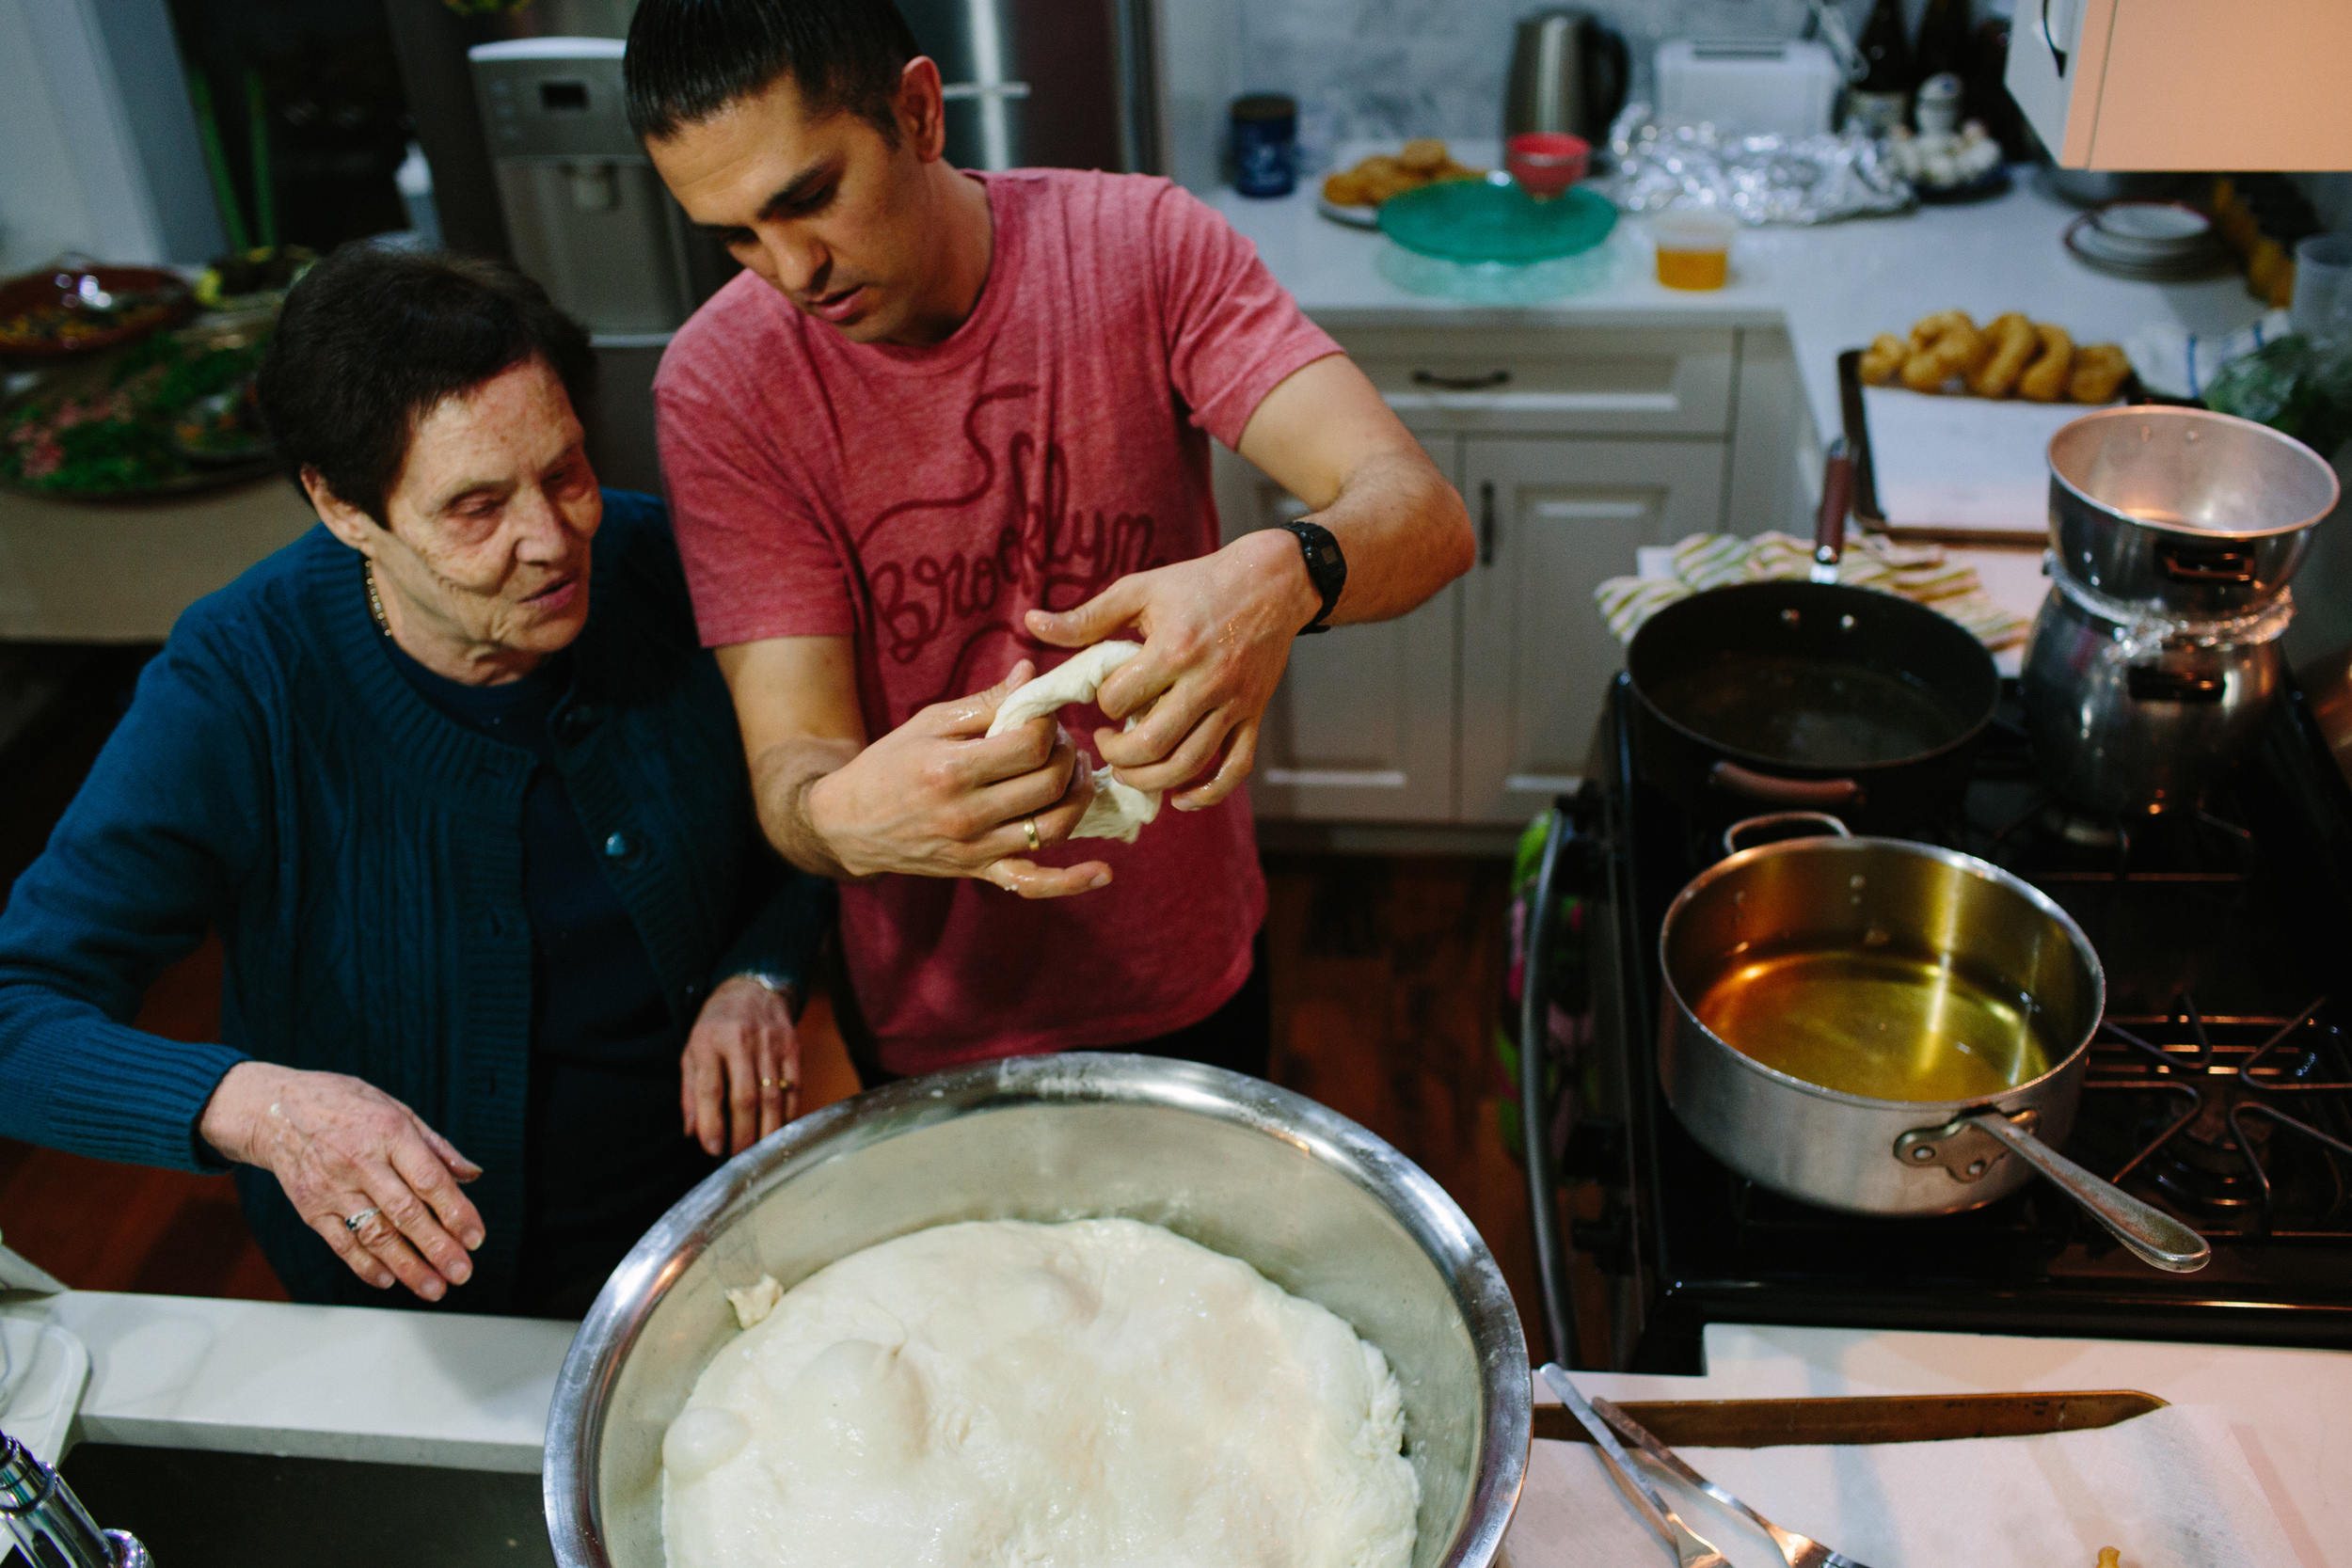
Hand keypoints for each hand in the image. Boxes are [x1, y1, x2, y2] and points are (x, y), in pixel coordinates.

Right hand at [198, 1061, 482, 1301]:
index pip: (430, 1180)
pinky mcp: (312, 1208)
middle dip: (437, 1248)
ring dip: (407, 1266)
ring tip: (433, 1287)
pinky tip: (388, 1279)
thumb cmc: (344, 1105)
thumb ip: (437, 1146)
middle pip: (405, 1214)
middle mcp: (362, 1162)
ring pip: (375, 1235)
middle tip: (461, 1273)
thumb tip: (472, 1175)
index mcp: (390, 1133)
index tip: (475, 1238)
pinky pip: (341, 1243)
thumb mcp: (396, 1109)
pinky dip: (365, 1265)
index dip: (456, 1212)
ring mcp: (334, 1188)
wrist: (275, 1109)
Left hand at [682, 975, 800, 1156]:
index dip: (711, 1123)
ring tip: (761, 1152)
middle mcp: (741, 1040)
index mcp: (709, 1040)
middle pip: (745, 1096)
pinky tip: (782, 1130)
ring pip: (773, 1095)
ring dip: (768, 1129)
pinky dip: (789, 1113)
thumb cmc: (716, 1025)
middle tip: (739, 1157)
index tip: (712, 1150)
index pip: (710, 1088)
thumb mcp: (693, 1050)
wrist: (753, 986)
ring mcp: (771, 1042)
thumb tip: (692, 1132)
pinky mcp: (792, 1046)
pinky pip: (794, 1086)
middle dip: (743, 1133)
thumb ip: (691, 1091)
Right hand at [802, 661, 1111, 898]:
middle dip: (1067, 755)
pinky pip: (1032, 883)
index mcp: (952, 768)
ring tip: (1075, 774)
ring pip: (1053, 828)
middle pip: (1049, 783)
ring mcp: (975, 848)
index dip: (1050, 724)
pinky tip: (1102, 872)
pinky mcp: (979, 871)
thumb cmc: (889, 764)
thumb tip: (1032, 675)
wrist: (848, 823)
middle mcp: (966, 813)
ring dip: (1079, 797)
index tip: (1043, 716)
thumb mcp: (928, 723)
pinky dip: (1071, 881)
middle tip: (1060, 742)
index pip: (1031, 744)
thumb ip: (985, 703)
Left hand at [1025, 528, 1317, 810]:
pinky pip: (1234, 770)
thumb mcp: (1140, 590)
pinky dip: (1207, 794)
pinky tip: (1180, 797)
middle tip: (1104, 741)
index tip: (1105, 694)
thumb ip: (1086, 616)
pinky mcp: (1253, 717)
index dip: (1102, 702)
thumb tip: (1031, 623)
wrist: (1273, 582)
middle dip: (1117, 753)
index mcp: (1174, 648)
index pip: (1119, 698)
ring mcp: (1233, 704)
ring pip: (1188, 765)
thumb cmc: (1199, 583)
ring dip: (1150, 778)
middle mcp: (1205, 682)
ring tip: (1129, 766)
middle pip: (1151, 745)